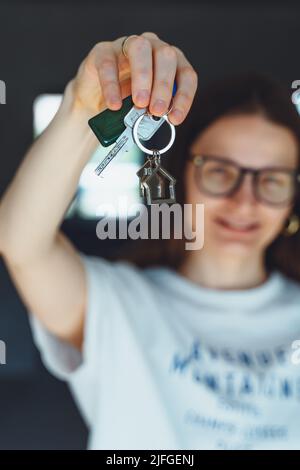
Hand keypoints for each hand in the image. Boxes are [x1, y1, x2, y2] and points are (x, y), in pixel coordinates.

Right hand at [70, 32, 197, 124]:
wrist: (96, 100)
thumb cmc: (126, 102)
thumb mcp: (146, 109)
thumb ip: (155, 111)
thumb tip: (161, 121)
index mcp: (169, 62)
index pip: (185, 74)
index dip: (183, 96)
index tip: (175, 118)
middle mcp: (152, 47)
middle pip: (166, 56)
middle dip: (164, 86)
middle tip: (157, 111)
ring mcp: (126, 46)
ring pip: (140, 49)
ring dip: (143, 77)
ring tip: (140, 103)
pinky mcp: (103, 52)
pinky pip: (108, 64)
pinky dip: (111, 86)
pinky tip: (114, 105)